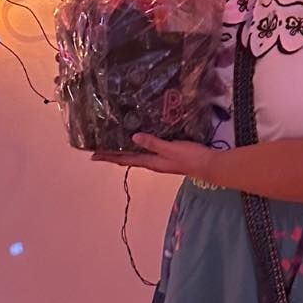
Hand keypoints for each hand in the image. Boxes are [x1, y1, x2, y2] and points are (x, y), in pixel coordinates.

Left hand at [91, 135, 213, 179]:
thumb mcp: (170, 148)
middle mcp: (153, 162)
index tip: (94, 155)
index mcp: (151, 162)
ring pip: (137, 156)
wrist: (209, 165)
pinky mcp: (168, 156)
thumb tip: (132, 137)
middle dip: (114, 155)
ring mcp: (161, 160)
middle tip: (98, 150)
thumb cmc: (190, 157)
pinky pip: (148, 152)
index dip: (110, 157)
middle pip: (129, 159)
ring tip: (114, 145)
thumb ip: (153, 143)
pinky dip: (139, 147)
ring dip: (125, 152)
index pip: (126, 159)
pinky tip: (139, 142)